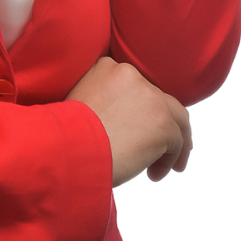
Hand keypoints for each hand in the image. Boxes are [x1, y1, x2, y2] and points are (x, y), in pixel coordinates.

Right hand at [65, 55, 192, 185]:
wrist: (64, 148)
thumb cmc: (65, 136)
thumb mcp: (79, 103)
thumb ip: (103, 101)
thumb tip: (120, 122)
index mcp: (107, 66)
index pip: (135, 86)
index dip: (139, 109)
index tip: (136, 128)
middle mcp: (130, 74)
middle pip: (158, 98)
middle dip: (160, 124)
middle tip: (157, 147)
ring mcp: (149, 96)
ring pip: (174, 117)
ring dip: (172, 143)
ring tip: (164, 165)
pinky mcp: (162, 122)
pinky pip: (177, 142)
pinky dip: (170, 159)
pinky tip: (154, 175)